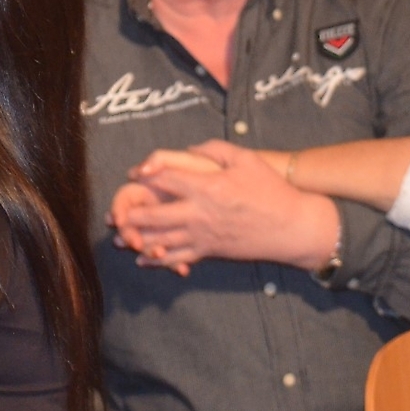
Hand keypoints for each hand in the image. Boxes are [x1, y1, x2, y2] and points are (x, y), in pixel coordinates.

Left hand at [116, 139, 338, 271]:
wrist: (293, 227)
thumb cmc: (272, 191)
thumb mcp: (247, 159)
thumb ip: (214, 150)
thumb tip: (188, 151)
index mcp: (207, 187)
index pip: (165, 179)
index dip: (145, 174)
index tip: (135, 174)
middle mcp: (199, 213)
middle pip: (154, 214)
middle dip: (131, 213)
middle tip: (115, 212)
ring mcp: (203, 235)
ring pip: (161, 239)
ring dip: (137, 239)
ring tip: (120, 237)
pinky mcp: (209, 252)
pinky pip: (177, 258)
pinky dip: (157, 260)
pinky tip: (143, 259)